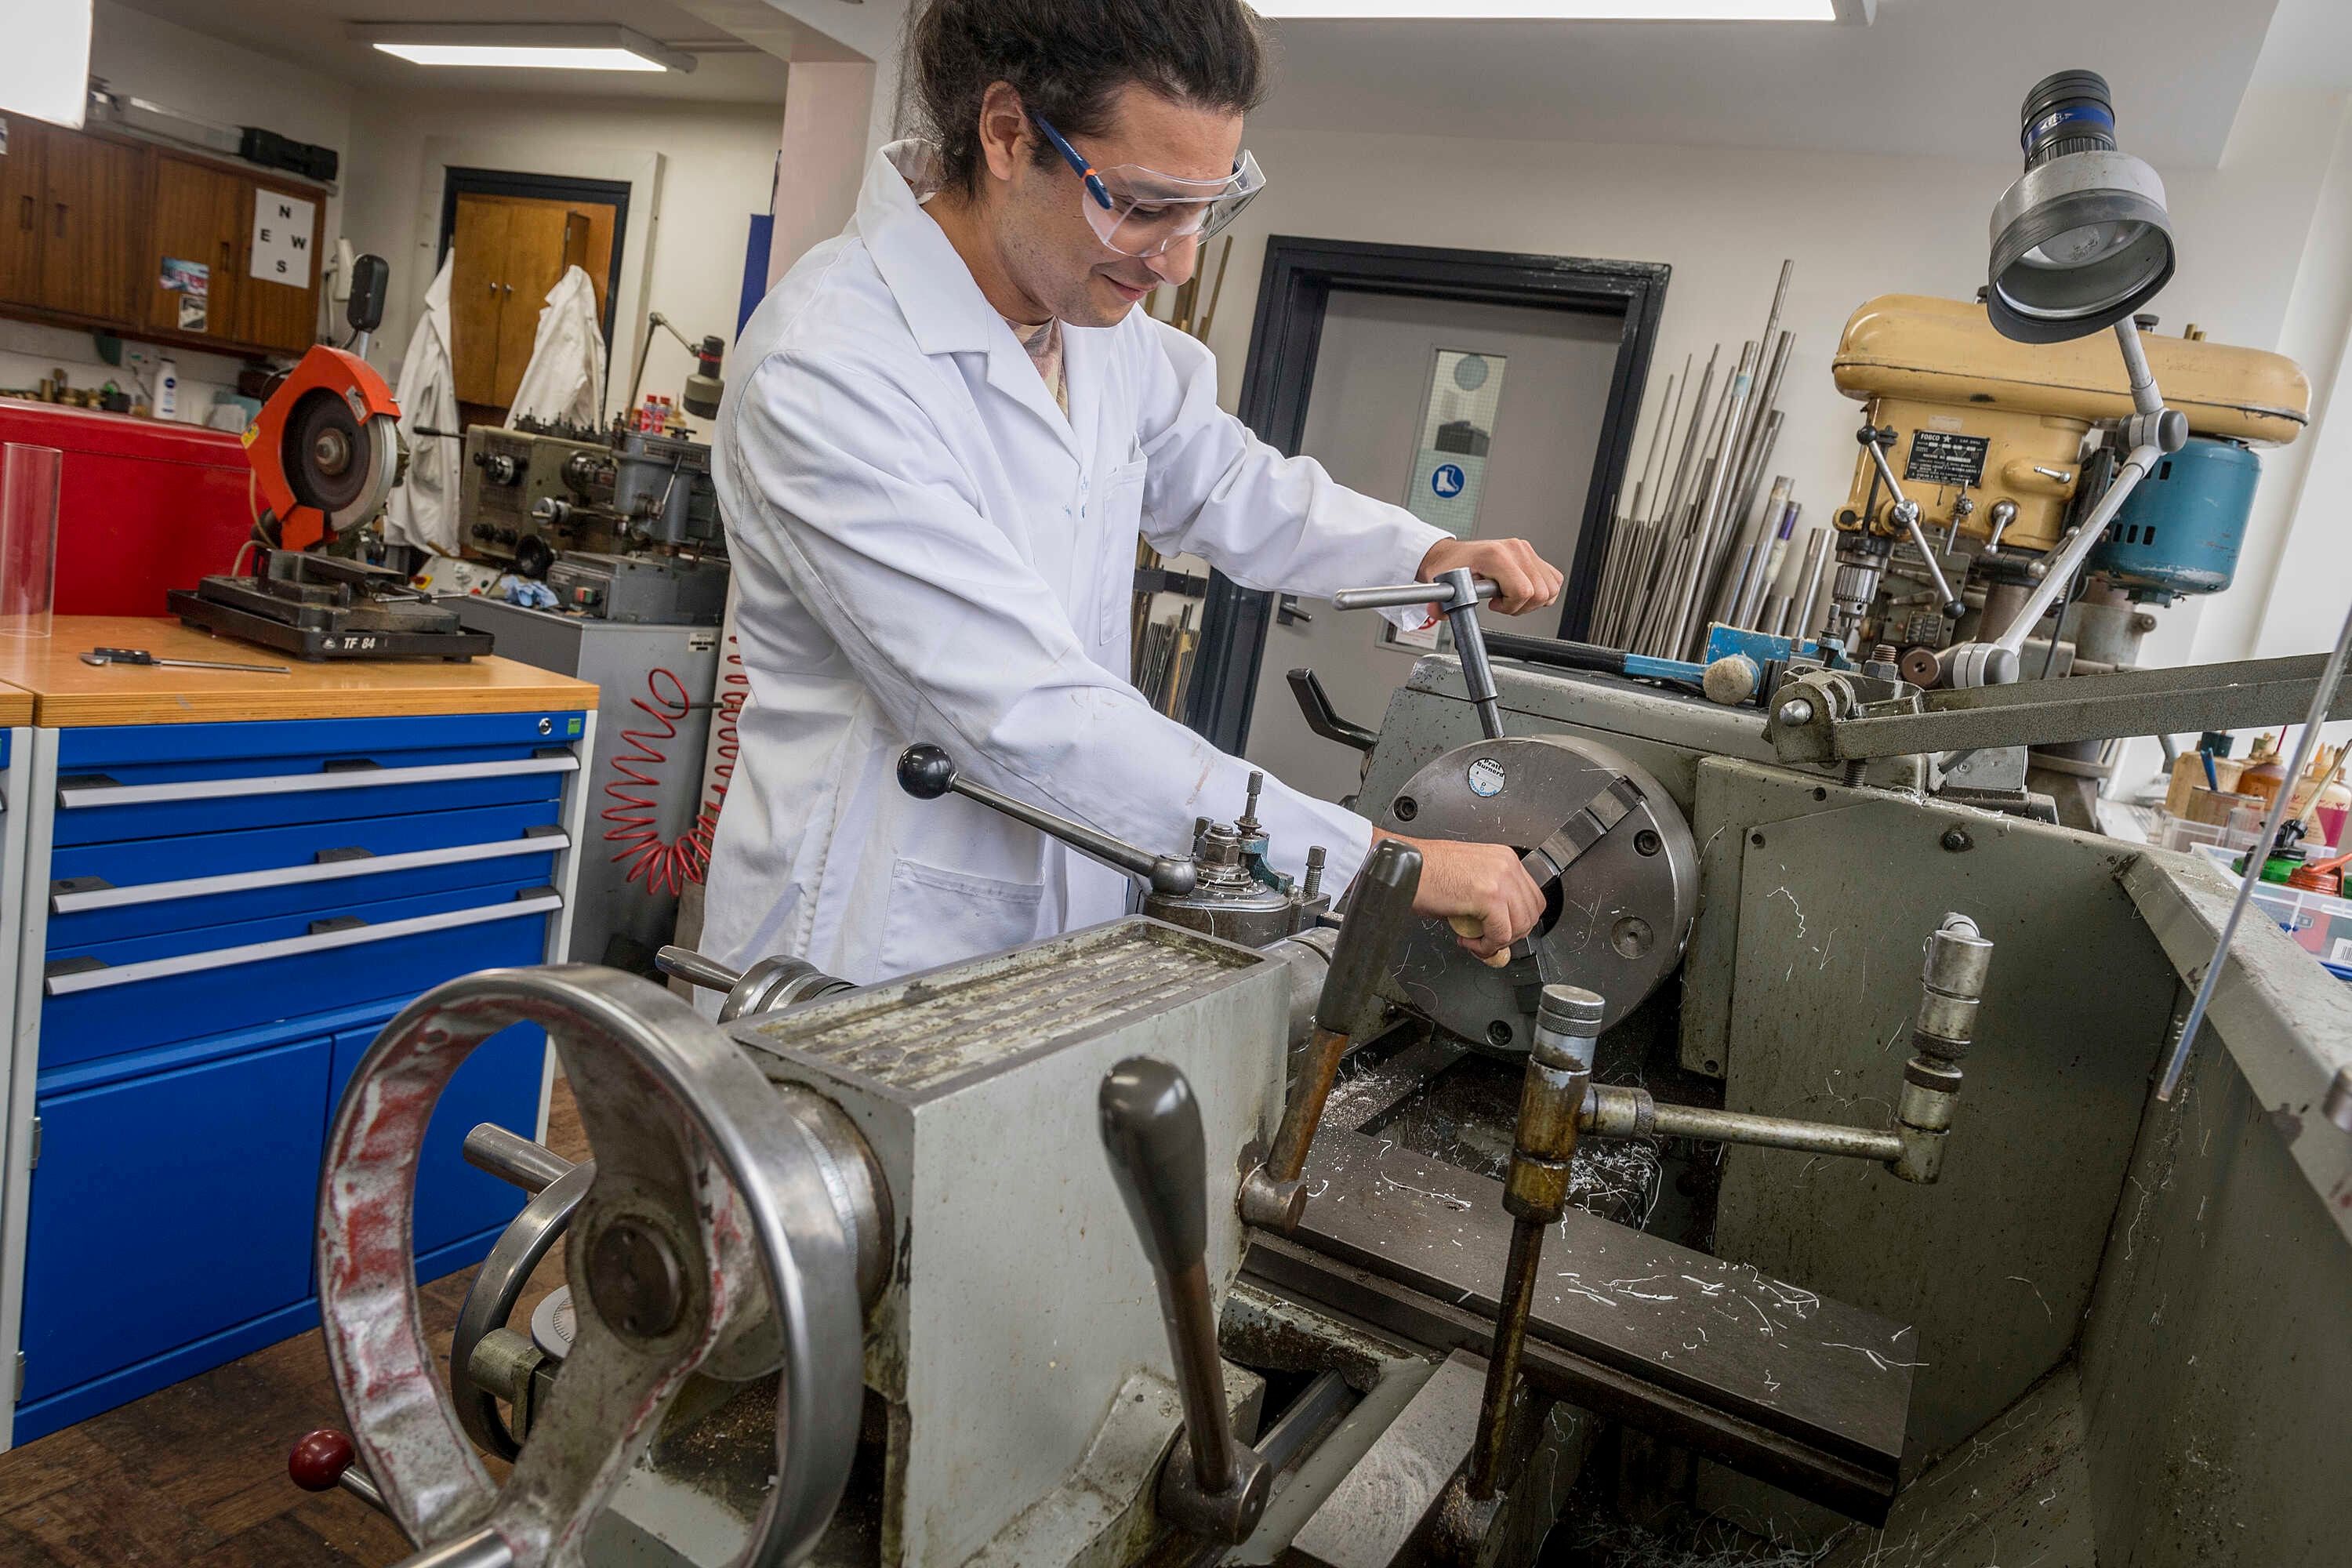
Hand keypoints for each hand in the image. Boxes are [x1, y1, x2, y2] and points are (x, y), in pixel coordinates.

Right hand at [1380, 834, 1545, 963]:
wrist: (1404, 867)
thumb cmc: (1425, 871)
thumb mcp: (1467, 877)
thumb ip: (1488, 897)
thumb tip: (1498, 925)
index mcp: (1504, 858)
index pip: (1531, 896)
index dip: (1517, 920)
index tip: (1499, 930)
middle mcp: (1507, 865)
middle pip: (1531, 912)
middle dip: (1512, 934)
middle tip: (1488, 940)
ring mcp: (1501, 880)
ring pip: (1520, 925)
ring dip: (1499, 941)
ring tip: (1474, 941)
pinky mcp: (1489, 897)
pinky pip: (1501, 934)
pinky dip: (1486, 946)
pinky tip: (1469, 941)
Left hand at [1417, 537, 1563, 616]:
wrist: (1451, 555)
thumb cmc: (1449, 567)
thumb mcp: (1443, 585)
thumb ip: (1441, 603)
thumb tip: (1439, 613)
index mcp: (1495, 555)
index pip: (1523, 590)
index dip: (1510, 606)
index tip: (1494, 605)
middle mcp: (1514, 549)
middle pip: (1541, 592)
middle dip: (1522, 607)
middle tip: (1502, 604)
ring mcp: (1525, 549)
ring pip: (1551, 586)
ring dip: (1534, 600)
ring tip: (1511, 598)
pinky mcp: (1531, 553)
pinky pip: (1554, 578)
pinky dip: (1543, 591)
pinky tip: (1523, 592)